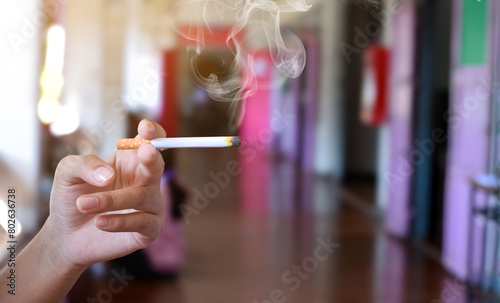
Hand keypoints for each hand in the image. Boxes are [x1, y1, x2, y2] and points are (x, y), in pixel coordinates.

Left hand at [46, 119, 165, 267]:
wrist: (65, 236)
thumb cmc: (71, 199)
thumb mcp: (68, 173)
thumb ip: (85, 164)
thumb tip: (109, 175)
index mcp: (129, 161)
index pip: (149, 142)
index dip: (152, 133)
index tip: (145, 128)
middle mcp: (145, 181)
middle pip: (157, 164)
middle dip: (152, 156)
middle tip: (144, 150)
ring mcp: (150, 205)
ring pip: (142, 196)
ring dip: (112, 200)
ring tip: (83, 204)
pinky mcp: (150, 229)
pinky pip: (143, 221)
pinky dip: (120, 221)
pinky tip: (99, 222)